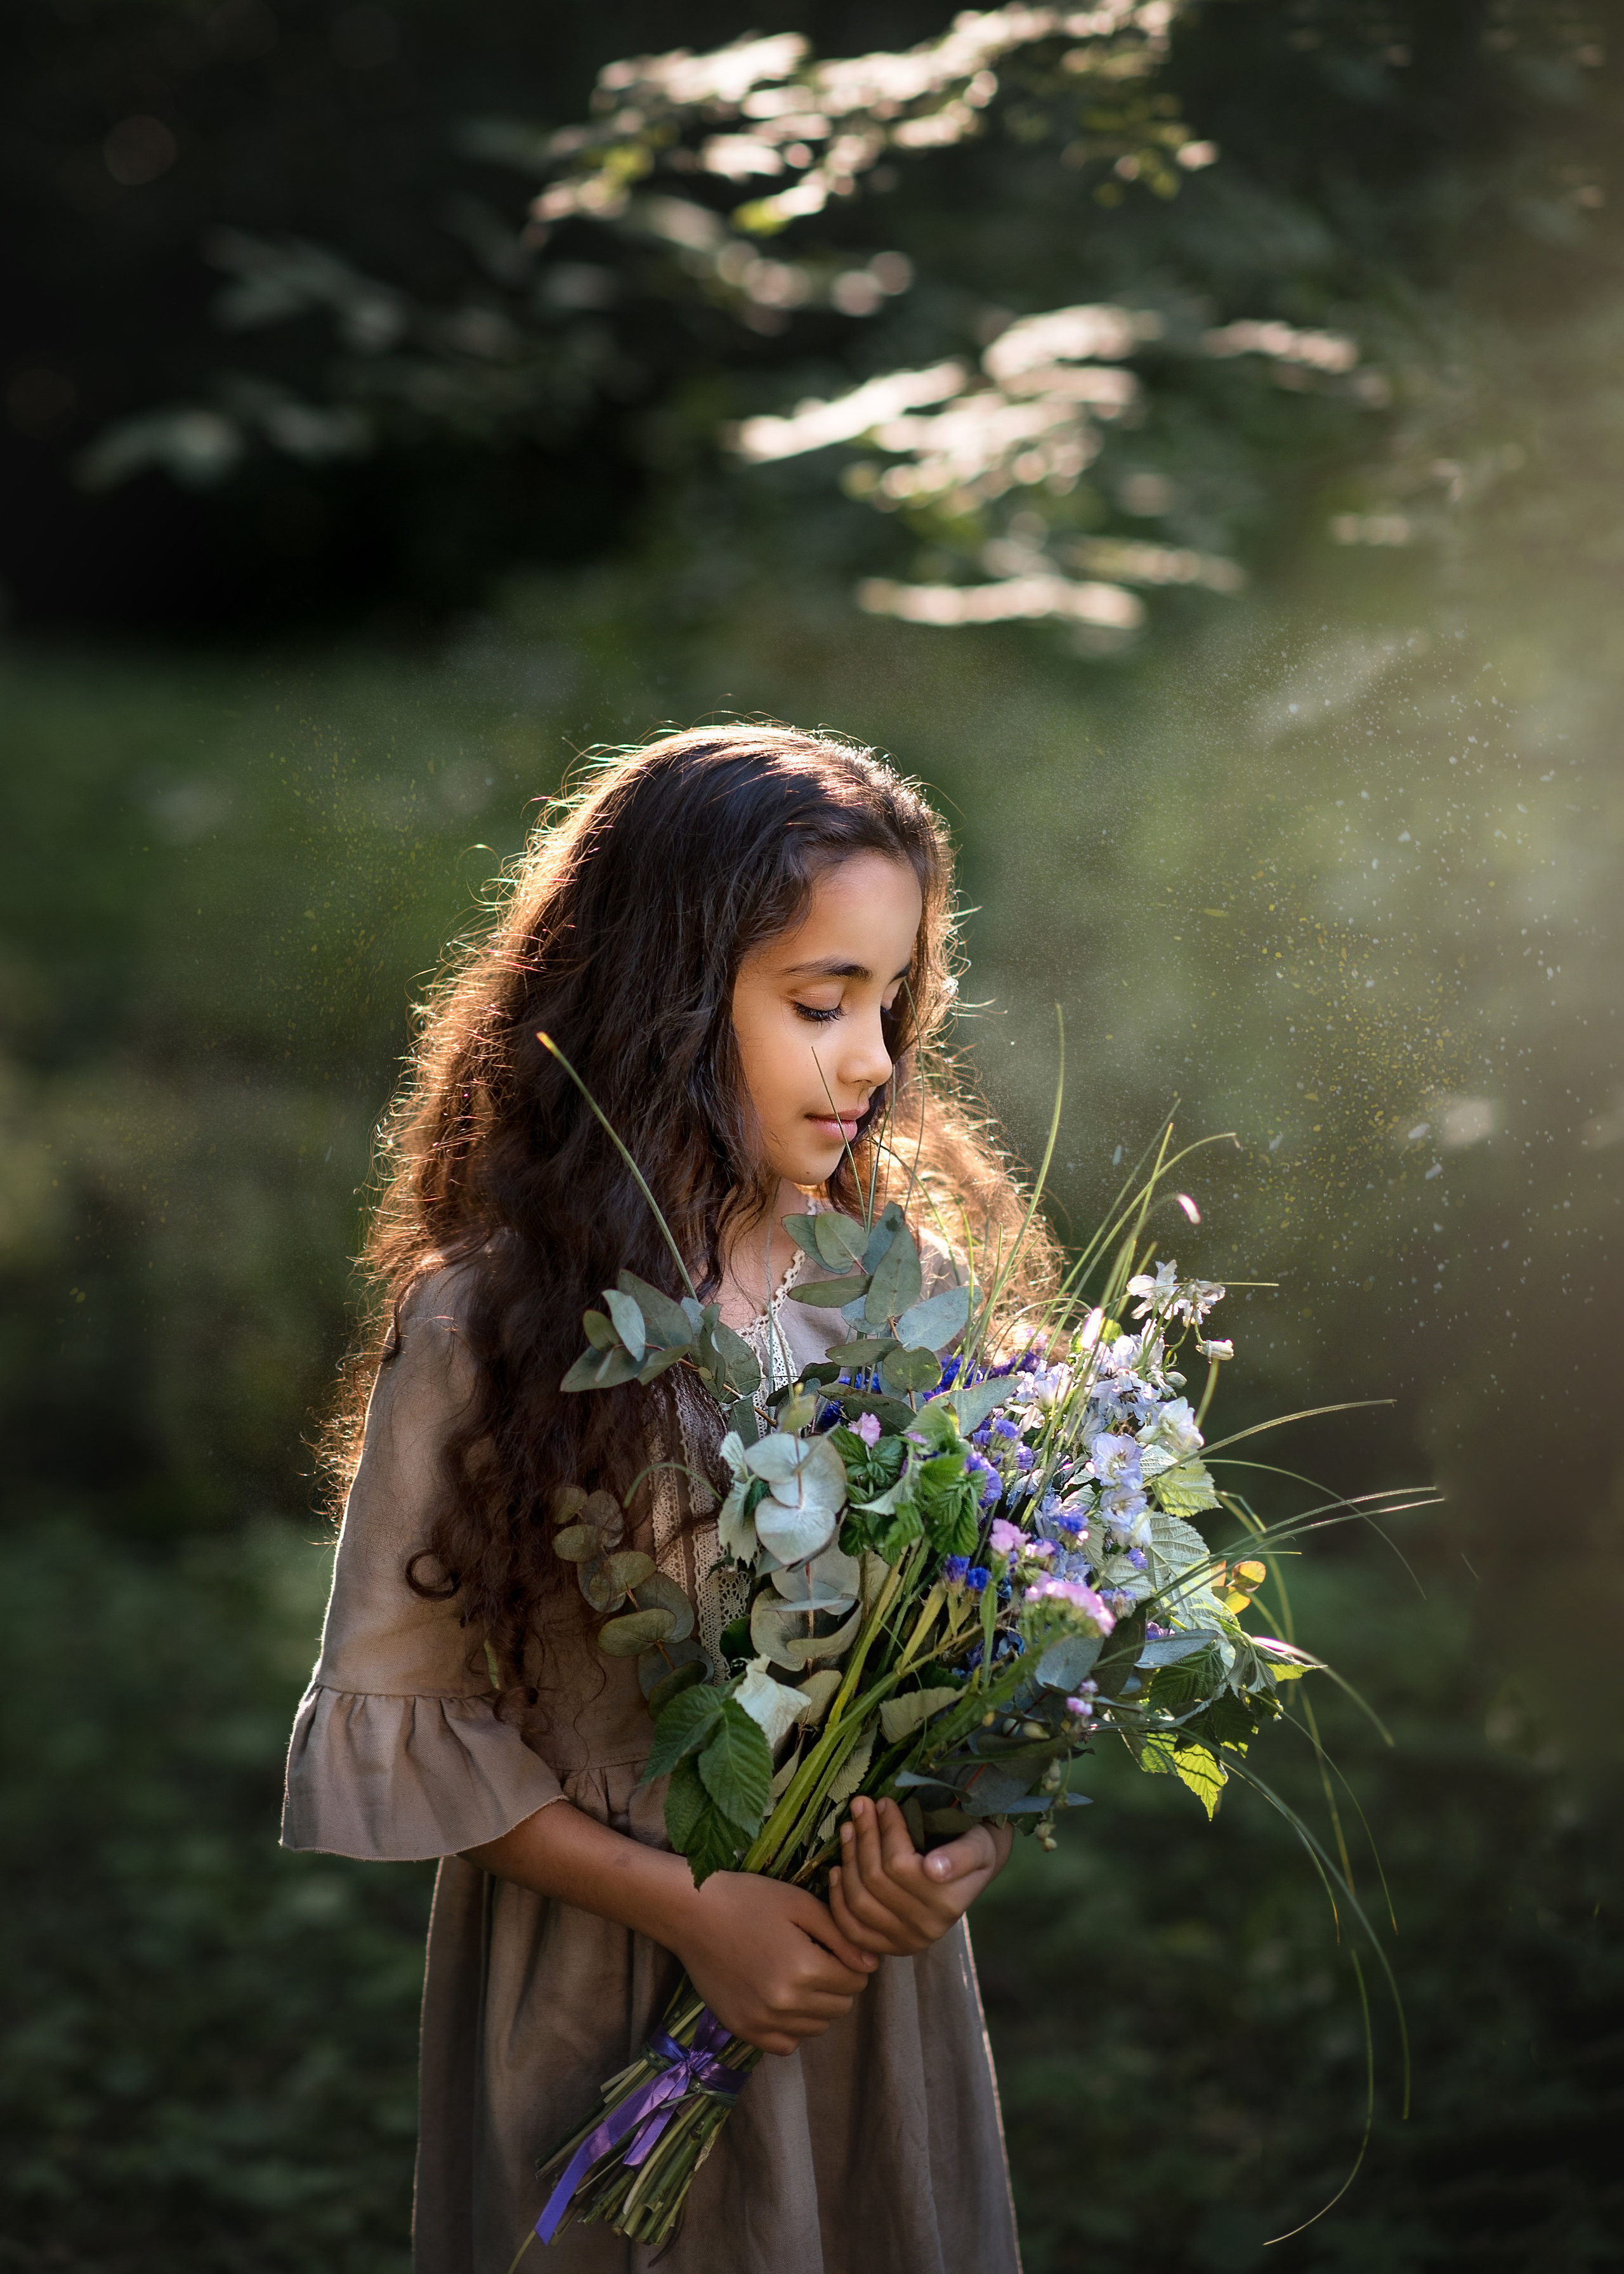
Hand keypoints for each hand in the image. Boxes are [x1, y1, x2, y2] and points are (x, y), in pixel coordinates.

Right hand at [672, 1872, 877, 2056]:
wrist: (692, 1912)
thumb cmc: (750, 1899)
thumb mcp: (800, 1904)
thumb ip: (840, 1936)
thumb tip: (871, 1965)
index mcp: (805, 1969)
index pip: (856, 1982)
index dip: (851, 1962)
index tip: (834, 1947)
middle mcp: (786, 2003)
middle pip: (840, 2007)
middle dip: (837, 1984)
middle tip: (817, 1958)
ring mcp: (762, 2021)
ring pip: (816, 2028)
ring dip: (817, 2006)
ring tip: (797, 1976)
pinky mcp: (743, 2030)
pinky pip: (787, 2045)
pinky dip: (792, 2027)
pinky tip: (781, 1998)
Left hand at [828, 1794, 1012, 1956]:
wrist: (974, 1876)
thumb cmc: (975, 1850)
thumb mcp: (980, 1845)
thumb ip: (962, 1856)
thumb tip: (933, 1869)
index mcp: (948, 1903)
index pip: (900, 1864)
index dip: (887, 1830)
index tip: (884, 1802)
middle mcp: (926, 1928)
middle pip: (876, 1879)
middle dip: (865, 1836)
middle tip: (861, 1805)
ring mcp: (905, 1941)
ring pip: (860, 1900)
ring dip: (848, 1859)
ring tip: (849, 1828)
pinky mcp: (887, 1947)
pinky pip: (851, 1930)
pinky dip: (838, 1900)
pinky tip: (836, 1870)